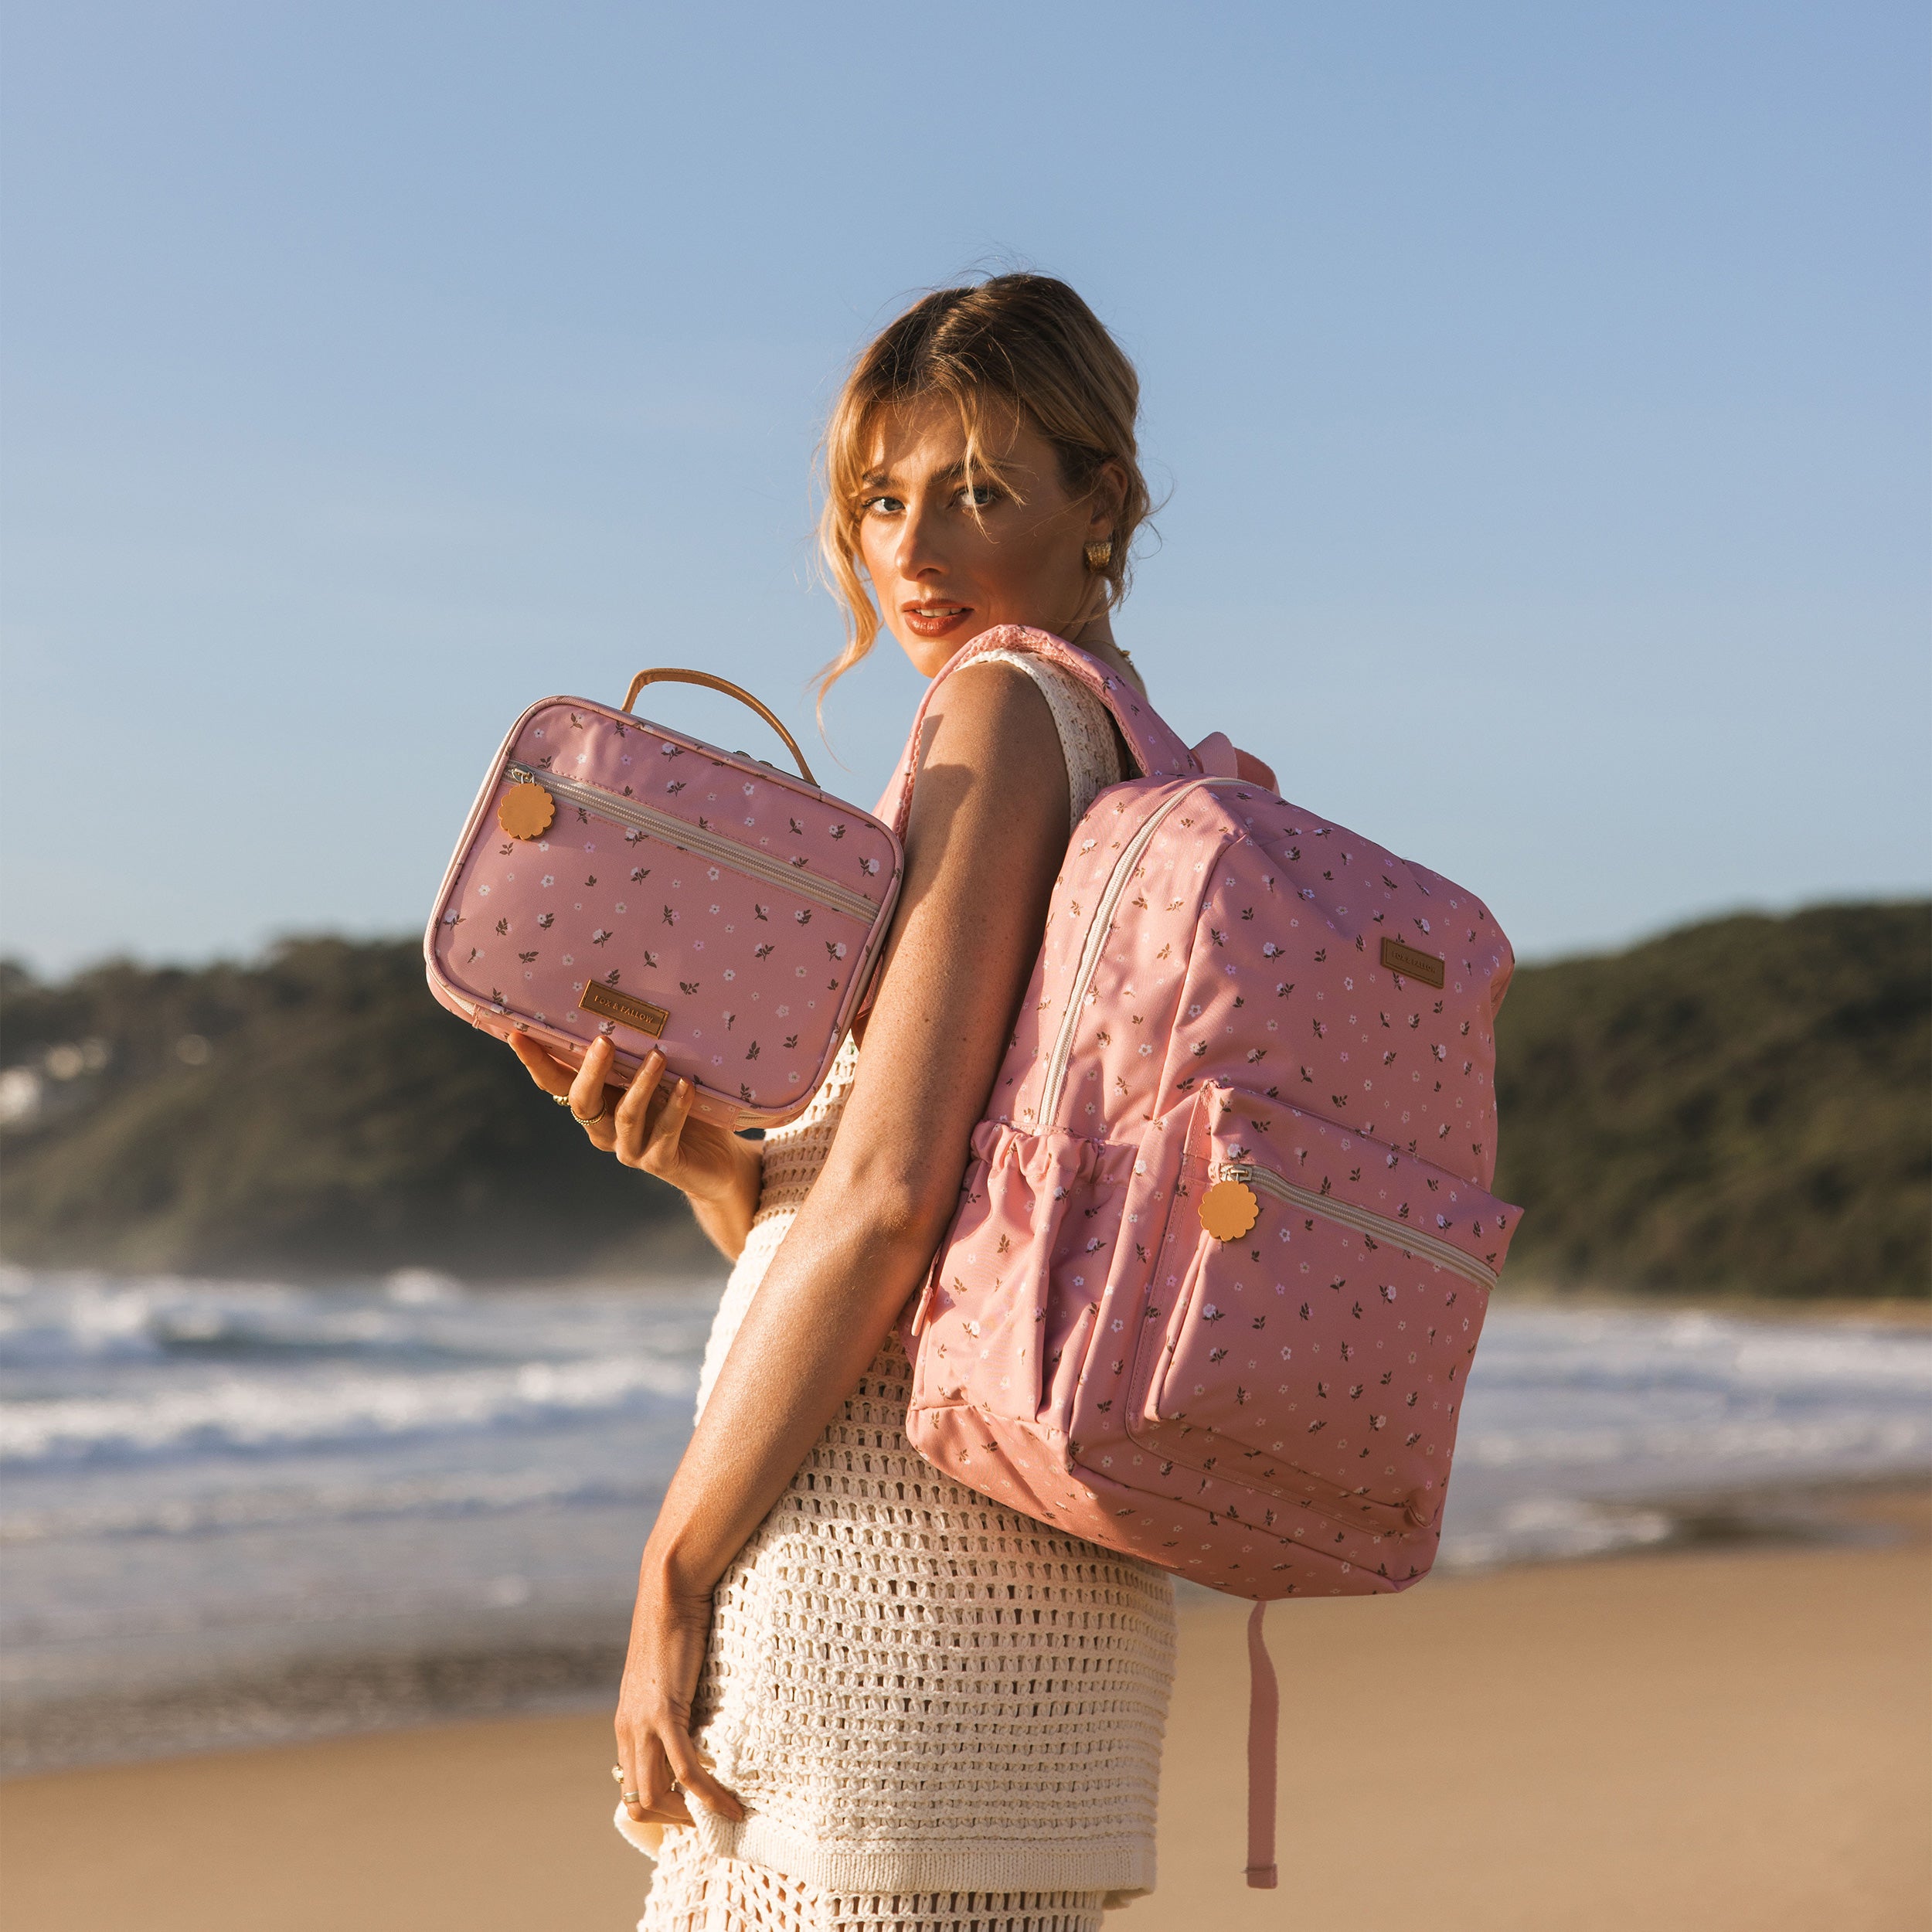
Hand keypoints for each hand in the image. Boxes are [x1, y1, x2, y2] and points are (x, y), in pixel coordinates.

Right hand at [509, 1033, 757, 1210]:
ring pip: (625, 1114)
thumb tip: (630, 1005)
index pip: (556, 1082)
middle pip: (583, 1102)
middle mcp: (604, 1130)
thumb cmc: (683, 1107)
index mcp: (596, 1104)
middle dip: (591, 1071)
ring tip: (658, 1055)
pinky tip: (686, 1086)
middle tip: (604, 1041)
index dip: (535, 1062)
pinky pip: (664, 1132)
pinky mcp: (659, 1162)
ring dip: (642, 1083)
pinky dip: (675, 1107)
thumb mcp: (658, 1077)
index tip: (517, 1035)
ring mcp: (629, 1149)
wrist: (717, 1160)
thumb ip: (637, 1054)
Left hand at [613, 1562, 744, 1828]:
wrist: (668, 1593)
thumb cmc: (675, 1626)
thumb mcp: (668, 1676)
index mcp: (627, 1724)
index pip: (631, 1787)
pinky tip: (730, 1805)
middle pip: (638, 1802)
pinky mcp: (665, 1714)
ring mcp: (643, 1725)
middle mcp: (628, 1731)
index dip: (659, 1809)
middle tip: (708, 1822)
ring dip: (689, 1816)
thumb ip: (673, 1705)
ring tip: (722, 1817)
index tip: (692, 1812)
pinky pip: (685, 1771)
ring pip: (656, 1795)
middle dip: (674, 1821)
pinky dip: (708, 1796)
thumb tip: (699, 1724)